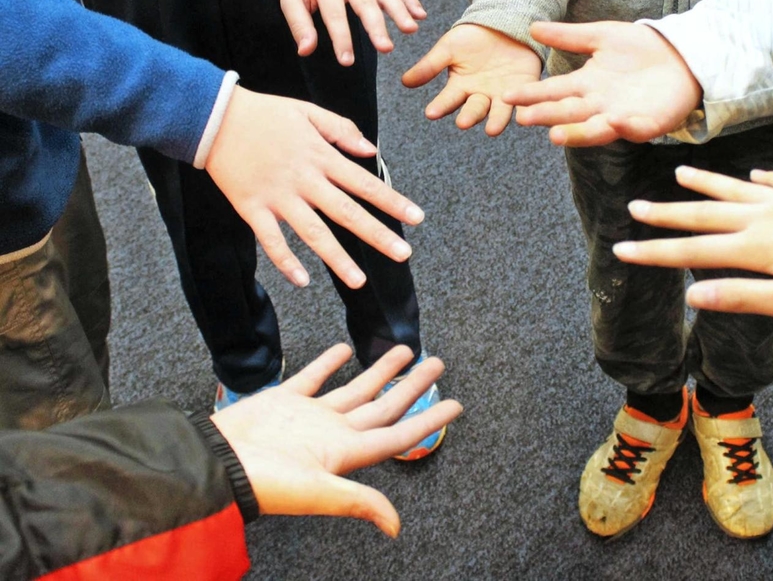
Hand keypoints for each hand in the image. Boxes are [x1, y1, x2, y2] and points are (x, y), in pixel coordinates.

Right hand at [204, 86, 424, 288]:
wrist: (213, 116)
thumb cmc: (263, 113)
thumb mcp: (307, 111)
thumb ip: (341, 129)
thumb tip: (371, 150)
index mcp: (320, 156)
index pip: (364, 183)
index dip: (392, 201)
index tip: (416, 218)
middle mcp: (303, 179)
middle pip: (347, 212)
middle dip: (377, 234)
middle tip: (404, 254)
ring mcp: (277, 196)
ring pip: (312, 232)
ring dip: (337, 258)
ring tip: (359, 281)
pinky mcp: (251, 208)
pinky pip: (271, 240)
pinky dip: (285, 261)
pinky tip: (302, 281)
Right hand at [211, 344, 461, 535]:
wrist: (212, 463)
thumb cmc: (262, 483)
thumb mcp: (316, 492)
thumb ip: (358, 501)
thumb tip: (396, 527)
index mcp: (345, 453)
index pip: (398, 434)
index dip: (429, 420)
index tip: (457, 405)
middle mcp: (333, 434)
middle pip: (384, 405)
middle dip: (412, 385)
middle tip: (438, 363)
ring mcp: (310, 416)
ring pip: (356, 388)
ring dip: (380, 370)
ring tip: (405, 350)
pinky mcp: (285, 400)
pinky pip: (315, 376)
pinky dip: (331, 361)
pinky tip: (345, 348)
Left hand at [280, 0, 425, 62]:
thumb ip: (299, 24)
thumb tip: (305, 51)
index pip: (334, 15)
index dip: (341, 39)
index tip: (347, 61)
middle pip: (365, 4)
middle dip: (377, 27)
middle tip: (386, 48)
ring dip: (400, 11)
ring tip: (411, 29)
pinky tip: (421, 15)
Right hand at [402, 24, 542, 135]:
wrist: (502, 23)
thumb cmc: (472, 37)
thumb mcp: (448, 48)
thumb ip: (429, 66)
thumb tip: (404, 82)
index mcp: (461, 88)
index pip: (448, 100)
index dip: (440, 106)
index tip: (430, 113)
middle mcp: (481, 96)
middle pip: (474, 110)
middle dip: (468, 116)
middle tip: (462, 123)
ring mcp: (503, 95)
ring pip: (499, 112)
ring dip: (496, 121)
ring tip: (492, 129)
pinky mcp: (526, 88)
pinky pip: (525, 100)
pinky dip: (524, 107)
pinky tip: (522, 113)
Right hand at [502, 21, 702, 146]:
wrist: (680, 55)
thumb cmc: (640, 48)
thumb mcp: (601, 36)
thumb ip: (568, 36)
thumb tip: (532, 28)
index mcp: (586, 85)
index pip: (554, 90)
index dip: (532, 94)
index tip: (508, 96)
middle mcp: (599, 105)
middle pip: (568, 112)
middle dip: (547, 116)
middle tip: (524, 119)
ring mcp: (622, 116)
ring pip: (595, 128)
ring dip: (577, 133)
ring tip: (555, 135)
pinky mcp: (649, 123)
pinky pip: (636, 128)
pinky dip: (626, 127)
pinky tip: (614, 120)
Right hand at [612, 166, 772, 319]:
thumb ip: (740, 297)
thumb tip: (692, 297)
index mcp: (753, 247)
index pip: (691, 251)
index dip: (654, 251)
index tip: (622, 248)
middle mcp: (763, 218)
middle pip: (704, 215)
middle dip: (666, 213)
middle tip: (635, 206)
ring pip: (736, 189)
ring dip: (706, 183)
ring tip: (680, 173)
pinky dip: (760, 179)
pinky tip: (751, 175)